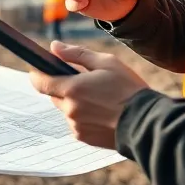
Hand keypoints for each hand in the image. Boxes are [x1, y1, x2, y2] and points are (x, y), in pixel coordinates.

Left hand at [29, 42, 149, 149]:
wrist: (146, 123)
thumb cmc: (128, 89)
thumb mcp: (106, 63)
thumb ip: (76, 54)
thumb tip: (55, 47)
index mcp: (72, 89)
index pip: (40, 82)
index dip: (37, 74)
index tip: (39, 68)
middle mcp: (70, 110)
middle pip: (55, 95)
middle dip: (64, 86)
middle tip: (85, 82)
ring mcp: (76, 126)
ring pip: (66, 109)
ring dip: (75, 102)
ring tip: (99, 99)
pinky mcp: (84, 138)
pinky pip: (75, 123)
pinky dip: (83, 116)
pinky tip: (101, 112)